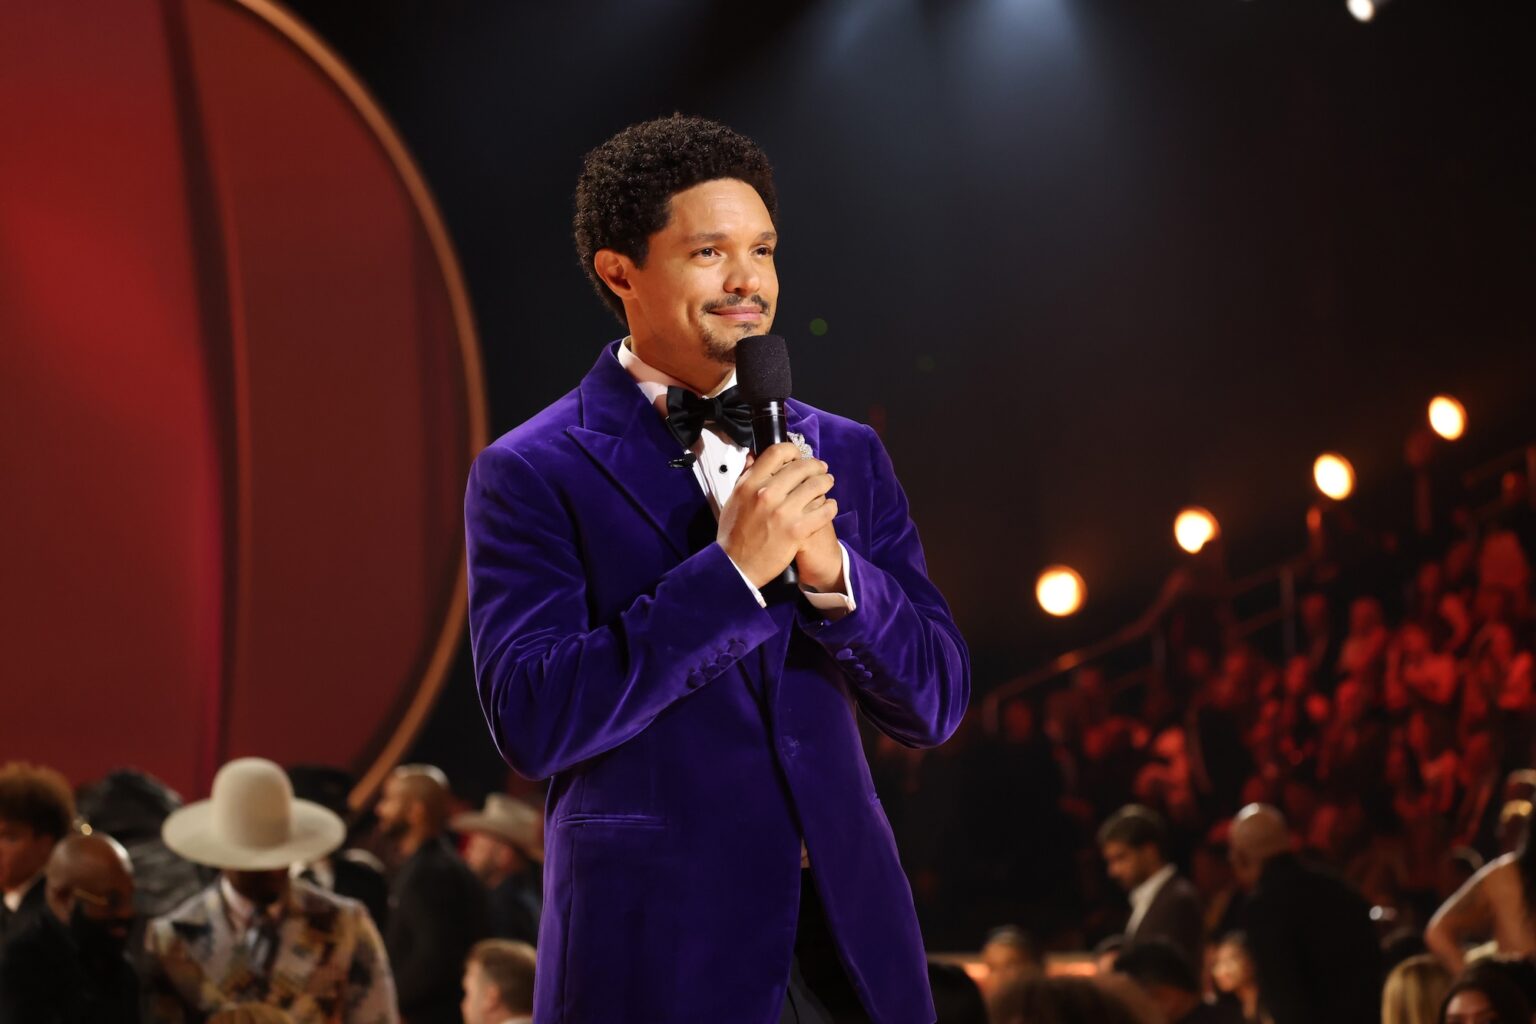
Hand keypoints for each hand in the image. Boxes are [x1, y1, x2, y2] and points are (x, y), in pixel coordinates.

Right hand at [718, 442, 836, 588]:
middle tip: (821, 469)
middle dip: (815, 466)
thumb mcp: (733, 499)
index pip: (777, 452)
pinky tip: (829, 506)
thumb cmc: (734, 534)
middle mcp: (767, 494)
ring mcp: (784, 512)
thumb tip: (755, 457)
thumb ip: (746, 476)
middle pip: (801, 467)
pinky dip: (830, 506)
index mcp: (750, 484)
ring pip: (816, 486)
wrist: (736, 566)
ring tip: (827, 483)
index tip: (798, 455)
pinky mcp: (797, 531)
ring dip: (826, 482)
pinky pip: (823, 511)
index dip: (792, 450)